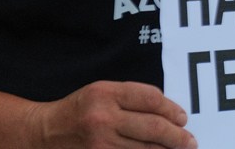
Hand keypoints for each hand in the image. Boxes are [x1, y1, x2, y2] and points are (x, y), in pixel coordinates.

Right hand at [22, 81, 194, 147]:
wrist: (44, 133)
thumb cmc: (79, 110)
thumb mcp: (102, 92)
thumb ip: (133, 97)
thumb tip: (169, 112)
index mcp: (106, 94)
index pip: (151, 100)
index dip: (172, 110)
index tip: (183, 118)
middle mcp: (103, 119)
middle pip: (153, 128)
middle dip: (177, 136)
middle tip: (190, 141)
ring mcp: (100, 144)